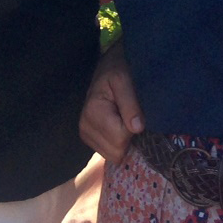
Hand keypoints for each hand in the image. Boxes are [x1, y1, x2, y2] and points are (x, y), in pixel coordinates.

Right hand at [79, 47, 143, 162]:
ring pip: (113, 155)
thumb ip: (130, 104)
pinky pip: (109, 152)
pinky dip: (118, 142)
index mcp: (93, 112)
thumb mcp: (125, 79)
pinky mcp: (89, 138)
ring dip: (124, 141)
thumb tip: (137, 128)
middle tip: (130, 116)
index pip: (120, 139)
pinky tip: (119, 126)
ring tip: (124, 119)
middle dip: (128, 138)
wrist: (107, 67)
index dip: (133, 128)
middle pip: (116, 152)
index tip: (134, 112)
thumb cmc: (117, 70)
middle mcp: (84, 126)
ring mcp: (85, 134)